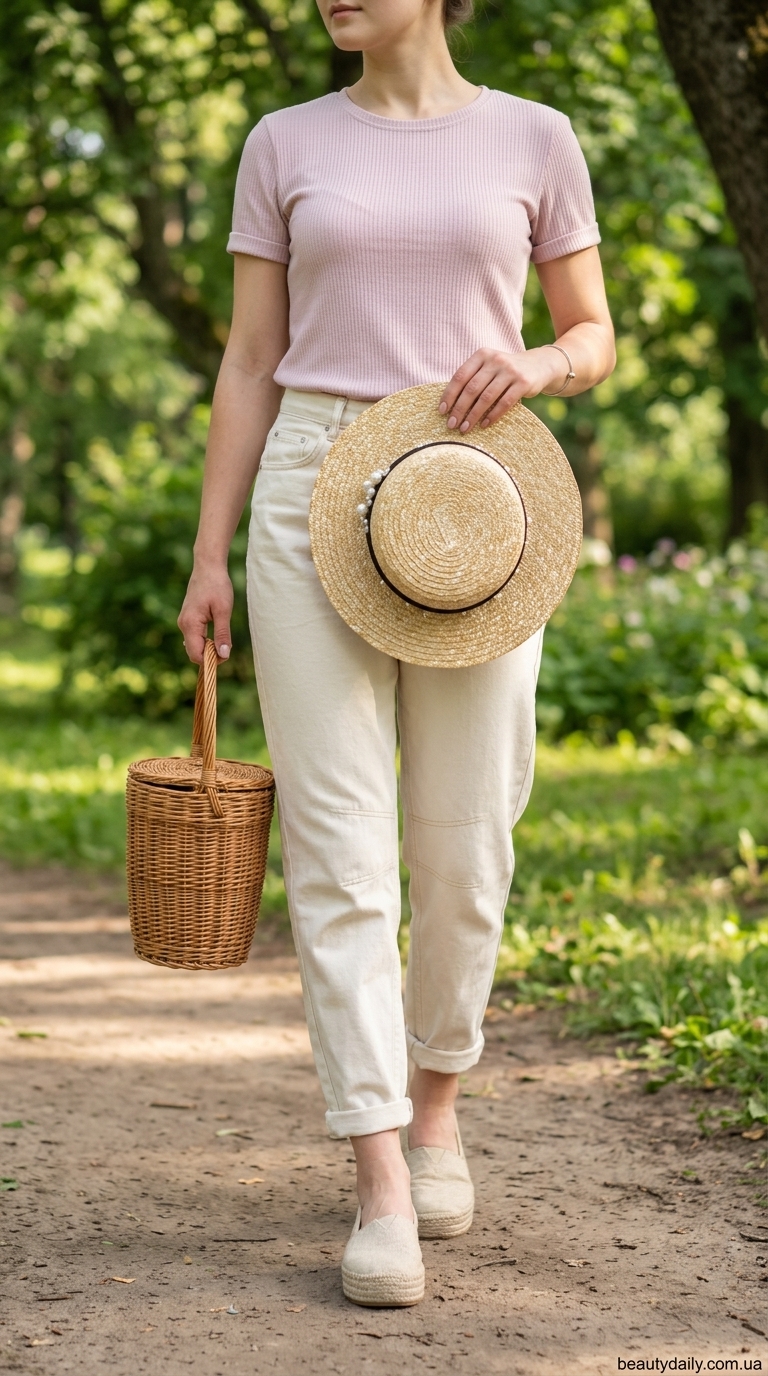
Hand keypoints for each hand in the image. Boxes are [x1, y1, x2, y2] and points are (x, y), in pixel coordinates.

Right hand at [177, 563, 233, 664]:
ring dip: (209, 647)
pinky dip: (206, 640)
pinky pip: (195, 637)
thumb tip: (223, 655)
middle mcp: (183, 625)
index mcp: (190, 624)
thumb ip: (222, 634)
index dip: (211, 660)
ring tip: (223, 637)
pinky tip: (217, 632)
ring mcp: (184, 622)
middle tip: (227, 645)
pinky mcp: (188, 619)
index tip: (226, 654)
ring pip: (195, 645)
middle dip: (210, 655)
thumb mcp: (223, 611)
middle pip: (194, 653)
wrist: (208, 567)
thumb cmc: (217, 586)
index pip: (196, 655)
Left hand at [439, 346, 566, 433]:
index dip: (449, 394)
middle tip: (451, 425)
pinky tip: (484, 425)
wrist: (539, 365)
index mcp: (482, 355)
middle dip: (459, 408)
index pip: (460, 376)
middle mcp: (495, 360)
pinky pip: (504, 403)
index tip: (442, 411)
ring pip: (486, 397)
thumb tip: (449, 404)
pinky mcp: (523, 383)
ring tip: (464, 429)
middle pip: (471, 388)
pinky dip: (493, 416)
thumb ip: (473, 378)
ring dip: (473, 415)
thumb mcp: (489, 367)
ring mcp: (510, 371)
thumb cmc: (506, 371)